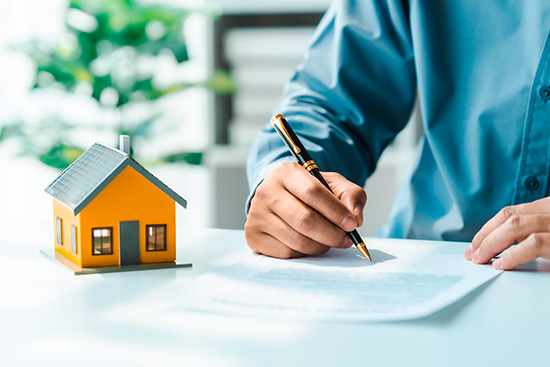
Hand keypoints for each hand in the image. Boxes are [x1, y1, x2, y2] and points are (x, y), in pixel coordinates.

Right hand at [245, 162, 365, 257]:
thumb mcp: (332, 185)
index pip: (313, 192)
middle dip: (331, 234)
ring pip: (297, 240)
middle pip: (304, 220)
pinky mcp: (253, 235)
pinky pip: (286, 253)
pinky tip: (309, 244)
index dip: (335, 211)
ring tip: (329, 241)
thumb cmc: (309, 192)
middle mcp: (266, 192)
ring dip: (320, 246)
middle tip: (346, 240)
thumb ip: (351, 195)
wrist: (280, 198)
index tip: (352, 224)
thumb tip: (355, 217)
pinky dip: (304, 254)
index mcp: (286, 173)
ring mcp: (257, 214)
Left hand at [465, 197, 549, 269]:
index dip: (488, 229)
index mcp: (548, 208)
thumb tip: (501, 246)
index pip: (510, 213)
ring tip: (481, 259)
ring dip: (492, 244)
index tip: (475, 245)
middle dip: (485, 237)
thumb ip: (533, 232)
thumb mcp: (549, 232)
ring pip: (515, 225)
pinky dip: (513, 255)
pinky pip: (533, 243)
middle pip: (508, 217)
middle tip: (473, 254)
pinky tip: (501, 265)